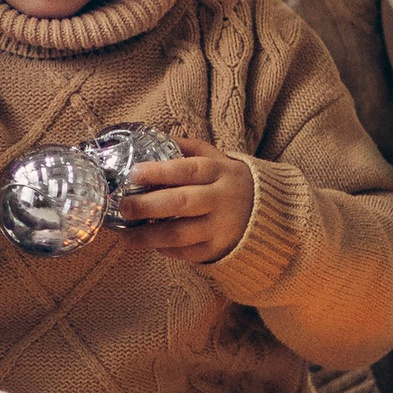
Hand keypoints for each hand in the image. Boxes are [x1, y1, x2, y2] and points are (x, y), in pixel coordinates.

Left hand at [113, 135, 254, 265]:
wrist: (269, 212)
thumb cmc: (229, 181)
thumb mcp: (217, 158)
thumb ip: (187, 148)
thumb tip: (152, 138)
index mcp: (219, 172)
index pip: (188, 170)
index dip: (160, 172)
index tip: (133, 173)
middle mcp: (221, 200)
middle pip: (181, 203)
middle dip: (147, 206)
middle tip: (123, 206)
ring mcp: (221, 227)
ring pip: (180, 234)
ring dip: (148, 237)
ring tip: (124, 236)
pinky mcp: (219, 249)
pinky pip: (187, 253)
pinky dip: (165, 250)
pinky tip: (149, 244)